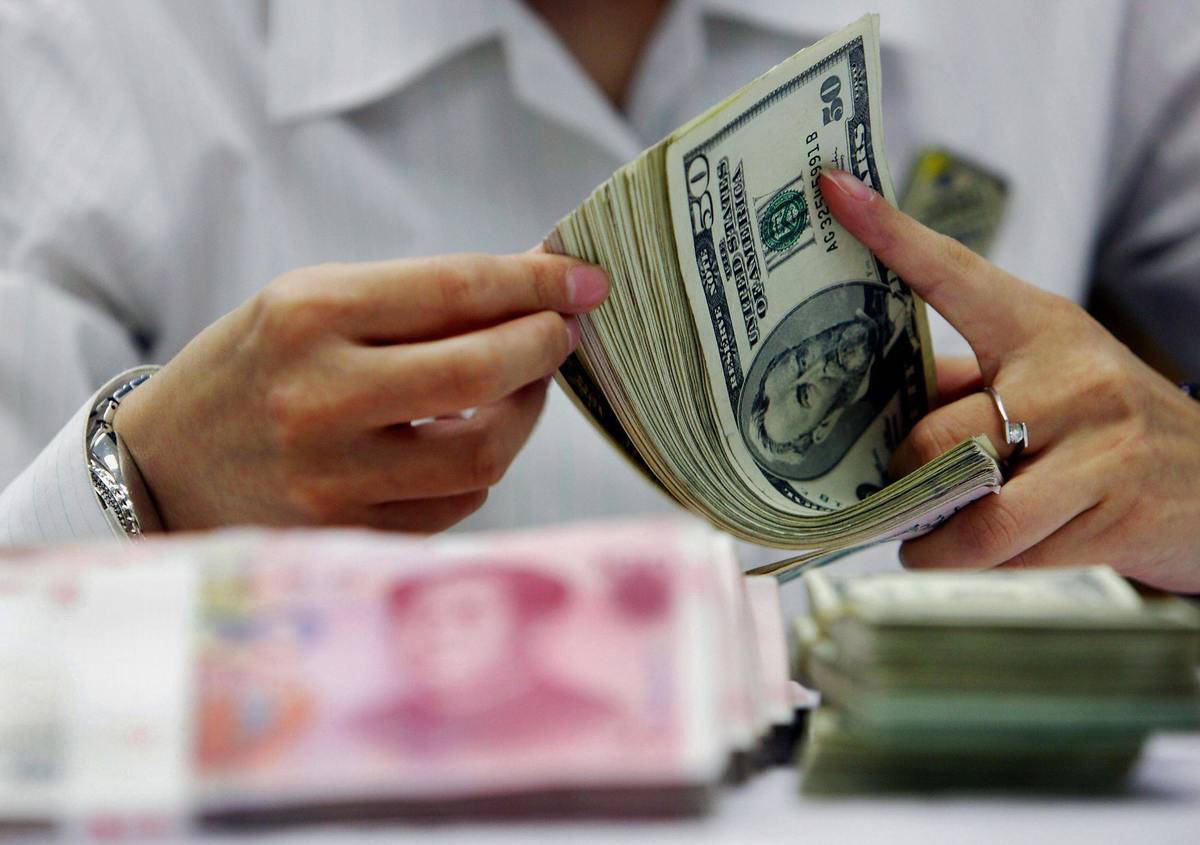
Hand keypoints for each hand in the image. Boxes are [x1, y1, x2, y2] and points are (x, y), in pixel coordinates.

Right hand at [113, 253, 608, 532]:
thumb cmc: (254, 367)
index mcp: (310, 316)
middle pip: (480, 374)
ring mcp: (332, 478)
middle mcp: (320, 398)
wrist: (164, 466)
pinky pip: (457, 502)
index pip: (456, 289)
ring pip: (483, 454)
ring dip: (524, 413)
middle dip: (543, 348)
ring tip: (520, 384)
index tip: (587, 281)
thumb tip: (537, 283)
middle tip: (561, 333)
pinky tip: (470, 435)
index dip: (537, 282)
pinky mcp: (347, 534)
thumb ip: (421, 296)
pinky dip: (480, 465)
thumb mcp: (315, 302)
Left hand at [821, 169, 1199, 592]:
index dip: (890, 234)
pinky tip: (994, 549)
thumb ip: (970, 384)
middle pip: (937, 435)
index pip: (954, 273)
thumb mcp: (1052, 381)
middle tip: (898, 491)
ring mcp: (1099, 443)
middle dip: (905, 479)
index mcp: (1041, 327)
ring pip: (973, 509)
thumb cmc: (1110, 430)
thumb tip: (877, 405)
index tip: (834, 190)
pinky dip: (982, 562)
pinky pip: (1012, 552)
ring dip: (934, 539)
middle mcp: (1069, 375)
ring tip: (925, 537)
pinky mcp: (1116, 511)